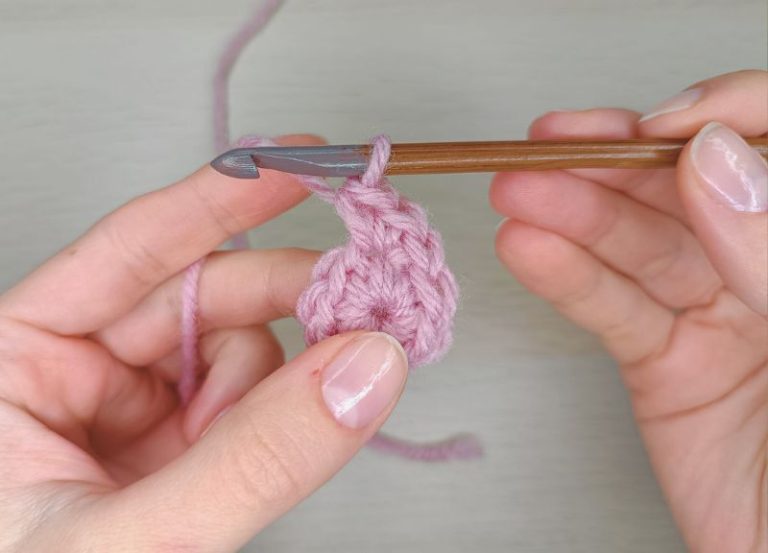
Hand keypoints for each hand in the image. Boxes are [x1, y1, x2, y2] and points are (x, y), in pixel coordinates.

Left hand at [0, 135, 407, 551]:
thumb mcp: (128, 543)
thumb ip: (251, 461)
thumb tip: (363, 370)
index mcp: (14, 361)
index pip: (133, 250)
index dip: (220, 196)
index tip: (300, 161)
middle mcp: (76, 373)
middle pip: (206, 293)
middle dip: (294, 295)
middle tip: (372, 298)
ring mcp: (136, 410)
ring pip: (244, 349)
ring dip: (292, 373)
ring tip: (319, 402)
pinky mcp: (180, 447)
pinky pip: (255, 400)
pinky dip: (288, 413)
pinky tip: (291, 435)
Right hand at [491, 70, 766, 551]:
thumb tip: (715, 164)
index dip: (721, 118)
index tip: (668, 128)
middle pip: (689, 190)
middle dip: (614, 162)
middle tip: (554, 144)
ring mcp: (719, 315)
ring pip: (640, 248)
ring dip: (572, 215)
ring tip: (518, 191)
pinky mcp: (668, 364)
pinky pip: (615, 312)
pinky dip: (567, 280)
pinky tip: (529, 250)